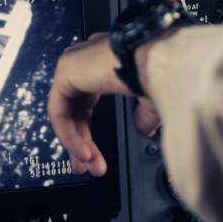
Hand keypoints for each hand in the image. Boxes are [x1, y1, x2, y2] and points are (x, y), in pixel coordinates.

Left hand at [48, 33, 161, 176]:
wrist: (160, 56)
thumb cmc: (163, 67)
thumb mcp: (152, 98)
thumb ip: (144, 114)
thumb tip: (144, 129)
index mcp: (106, 61)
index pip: (88, 100)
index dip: (89, 130)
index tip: (96, 154)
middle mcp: (88, 59)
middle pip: (75, 109)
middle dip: (81, 141)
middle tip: (89, 165)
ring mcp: (75, 63)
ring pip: (66, 111)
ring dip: (76, 142)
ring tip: (89, 165)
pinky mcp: (66, 70)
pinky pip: (59, 111)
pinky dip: (69, 135)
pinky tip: (84, 152)